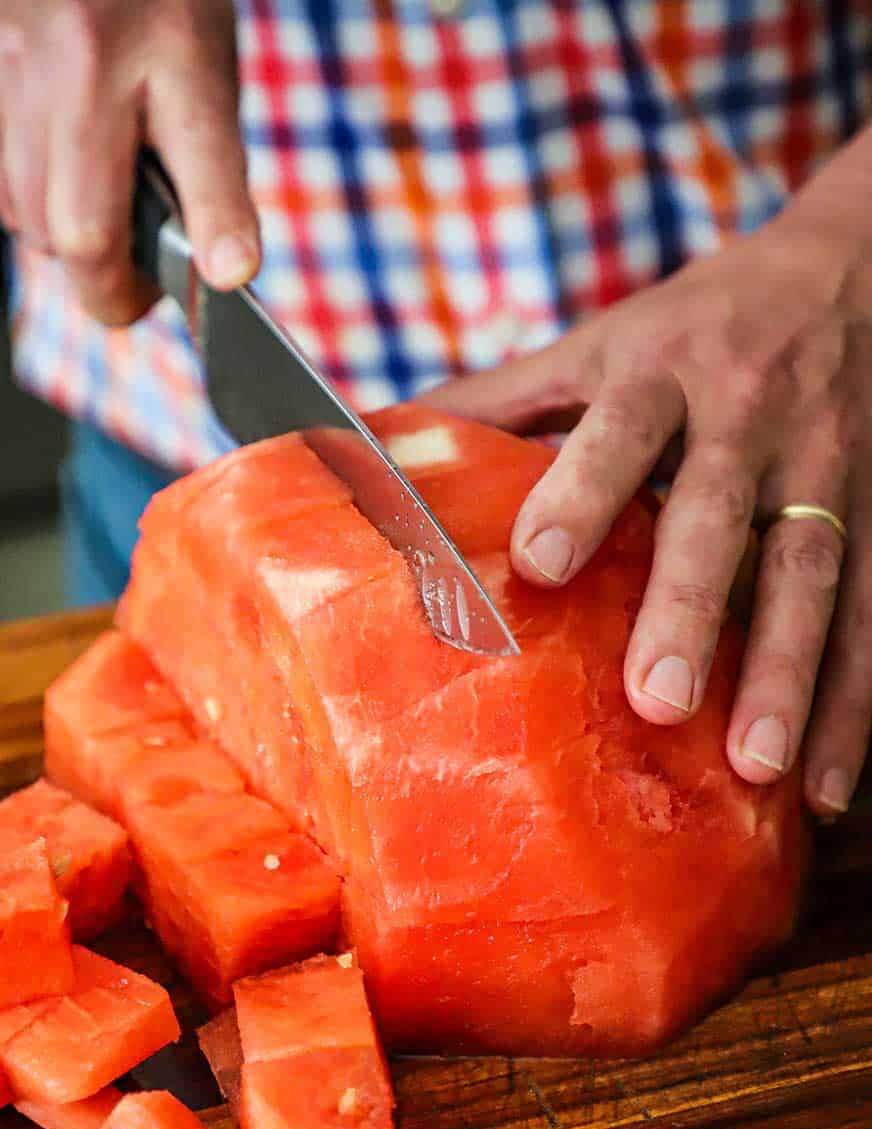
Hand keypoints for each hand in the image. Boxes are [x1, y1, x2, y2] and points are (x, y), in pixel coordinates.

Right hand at [0, 0, 259, 323]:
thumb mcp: (200, 55)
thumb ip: (208, 163)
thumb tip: (218, 267)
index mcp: (170, 47)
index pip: (202, 163)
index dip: (217, 234)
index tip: (222, 277)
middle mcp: (80, 56)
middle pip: (80, 232)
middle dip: (106, 279)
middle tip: (129, 281)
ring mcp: (2, 66)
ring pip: (26, 218)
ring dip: (60, 230)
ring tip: (86, 182)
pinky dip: (16, 187)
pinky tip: (39, 138)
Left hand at [427, 192, 871, 817]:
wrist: (849, 273)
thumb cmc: (695, 324)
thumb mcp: (601, 342)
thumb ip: (505, 398)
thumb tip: (375, 445)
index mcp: (661, 373)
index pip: (619, 428)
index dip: (582, 490)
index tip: (539, 562)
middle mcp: (747, 418)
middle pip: (719, 515)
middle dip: (689, 608)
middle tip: (657, 700)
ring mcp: (823, 467)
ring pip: (811, 573)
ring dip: (786, 674)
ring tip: (754, 764)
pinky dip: (853, 702)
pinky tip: (826, 783)